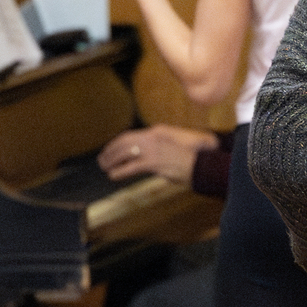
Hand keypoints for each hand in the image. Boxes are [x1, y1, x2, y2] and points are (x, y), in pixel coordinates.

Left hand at [98, 125, 219, 183]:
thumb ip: (161, 146)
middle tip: (102, 159)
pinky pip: (131, 166)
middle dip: (110, 151)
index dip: (117, 143)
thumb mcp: (176, 145)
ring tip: (105, 167)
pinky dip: (120, 171)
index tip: (110, 149)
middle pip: (124, 142)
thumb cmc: (194, 156)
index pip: (131, 135)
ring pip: (124, 153)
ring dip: (112, 160)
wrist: (204, 162)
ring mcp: (153, 149)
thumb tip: (148, 153)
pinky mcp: (155, 162)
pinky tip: (113, 175)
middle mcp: (153, 137)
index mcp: (157, 131)